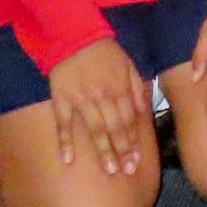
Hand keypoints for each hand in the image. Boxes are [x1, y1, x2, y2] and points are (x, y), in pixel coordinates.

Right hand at [45, 37, 149, 174]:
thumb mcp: (128, 65)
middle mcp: (103, 96)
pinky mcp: (61, 99)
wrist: (76, 35)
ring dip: (102, 151)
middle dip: (122, 151)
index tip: (137, 161)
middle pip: (115, 128)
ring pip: (95, 129)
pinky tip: (67, 159)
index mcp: (120, 89)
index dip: (134, 141)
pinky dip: (64, 141)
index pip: (129, 120)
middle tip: (125, 172)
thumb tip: (144, 112)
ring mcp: (81, 99)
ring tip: (108, 170)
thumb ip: (137, 88)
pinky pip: (63, 123)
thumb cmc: (105, 52)